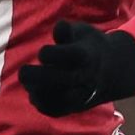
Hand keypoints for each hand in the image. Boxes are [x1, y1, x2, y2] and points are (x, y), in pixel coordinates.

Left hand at [18, 21, 134, 116]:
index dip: (48, 54)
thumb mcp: (82, 33)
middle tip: (23, 71)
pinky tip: (35, 91)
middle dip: (35, 75)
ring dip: (35, 89)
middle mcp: (85, 77)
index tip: (42, 52)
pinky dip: (39, 101)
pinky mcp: (74, 108)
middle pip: (57, 79)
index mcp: (86, 56)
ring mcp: (80, 95)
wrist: (111, 72)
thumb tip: (59, 26)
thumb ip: (67, 31)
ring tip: (29, 81)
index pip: (66, 56)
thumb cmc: (88, 47)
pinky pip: (53, 109)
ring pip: (53, 97)